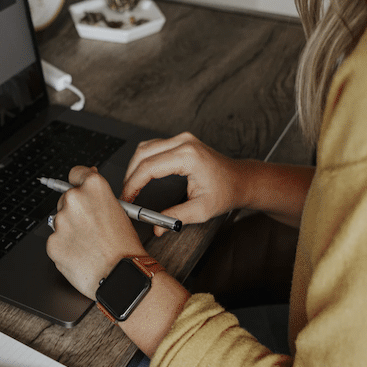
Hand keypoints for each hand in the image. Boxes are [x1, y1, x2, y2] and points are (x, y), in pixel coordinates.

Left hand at [45, 166, 147, 299]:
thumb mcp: (121, 212)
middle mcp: (74, 199)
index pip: (76, 173)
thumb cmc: (125, 248)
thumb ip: (99, 196)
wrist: (120, 275)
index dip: (79, 182)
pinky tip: (81, 254)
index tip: (79, 187)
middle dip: (75, 211)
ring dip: (70, 230)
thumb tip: (88, 186)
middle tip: (91, 228)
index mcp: (94, 187)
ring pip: (60, 221)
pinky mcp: (52, 242)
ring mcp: (60, 221)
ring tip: (89, 244)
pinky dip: (65, 248)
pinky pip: (55, 241)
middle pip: (66, 199)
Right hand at [122, 132, 241, 233]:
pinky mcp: (181, 142)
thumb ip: (176, 217)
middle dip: (129, 175)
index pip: (149, 168)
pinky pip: (154, 147)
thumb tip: (157, 226)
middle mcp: (184, 143)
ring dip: (134, 167)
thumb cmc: (226, 192)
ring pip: (145, 148)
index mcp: (188, 156)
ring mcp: (182, 139)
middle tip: (125, 195)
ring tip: (130, 187)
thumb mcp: (201, 210)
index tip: (126, 199)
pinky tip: (140, 176)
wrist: (240, 180)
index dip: (132, 184)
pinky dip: (143, 161)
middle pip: (142, 154)